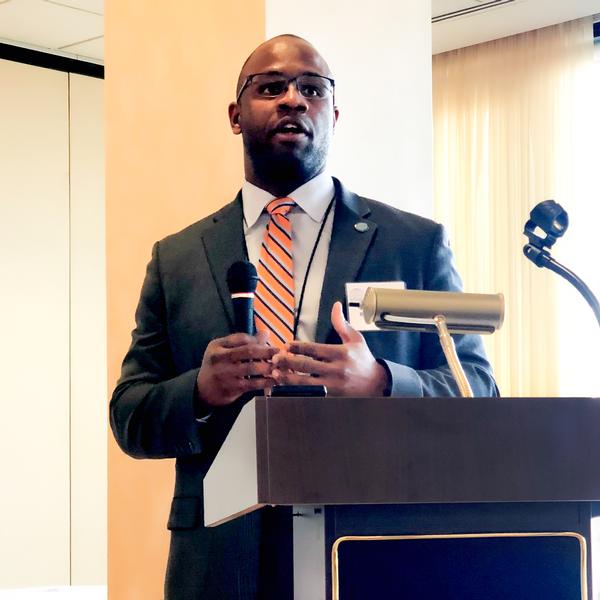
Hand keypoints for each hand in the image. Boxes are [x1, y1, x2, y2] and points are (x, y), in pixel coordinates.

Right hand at [196, 331, 277, 405]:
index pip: (241, 338)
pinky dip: (265, 382)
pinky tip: (274, 380)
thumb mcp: (224, 351)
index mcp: (217, 345)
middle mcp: (219, 358)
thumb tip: (266, 333)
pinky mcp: (231, 388)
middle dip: (266, 351)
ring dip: (268, 367)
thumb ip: (243, 342)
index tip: (268, 343)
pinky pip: (252, 384)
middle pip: (247, 351)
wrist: (203, 390)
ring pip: (251, 368)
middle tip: (279, 352)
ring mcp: (224, 374)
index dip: (256, 340)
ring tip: (279, 366)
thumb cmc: (218, 366)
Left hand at [271, 301, 388, 395]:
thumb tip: (336, 305)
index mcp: (340, 353)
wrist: (377, 384)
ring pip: (305, 383)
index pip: (313, 349)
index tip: (286, 345)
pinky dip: (297, 391)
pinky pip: (310, 395)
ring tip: (276, 373)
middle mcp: (336, 369)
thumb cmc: (364, 360)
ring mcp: (333, 386)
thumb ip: (341, 324)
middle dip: (287, 361)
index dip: (297, 347)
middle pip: (306, 365)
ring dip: (288, 378)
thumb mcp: (356, 339)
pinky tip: (287, 388)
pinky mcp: (331, 397)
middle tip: (275, 358)